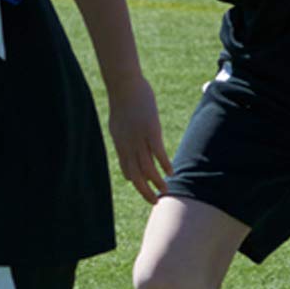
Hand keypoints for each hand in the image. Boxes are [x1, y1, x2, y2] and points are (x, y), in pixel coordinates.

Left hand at [107, 75, 170, 205]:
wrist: (124, 87)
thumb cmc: (122, 103)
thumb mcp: (118, 124)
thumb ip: (123, 137)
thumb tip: (124, 145)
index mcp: (120, 144)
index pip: (127, 169)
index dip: (135, 181)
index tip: (144, 189)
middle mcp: (128, 146)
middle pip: (136, 174)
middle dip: (144, 190)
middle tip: (154, 201)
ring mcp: (139, 139)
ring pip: (147, 167)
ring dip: (156, 182)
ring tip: (165, 191)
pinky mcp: (151, 132)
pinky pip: (157, 153)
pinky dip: (164, 165)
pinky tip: (171, 173)